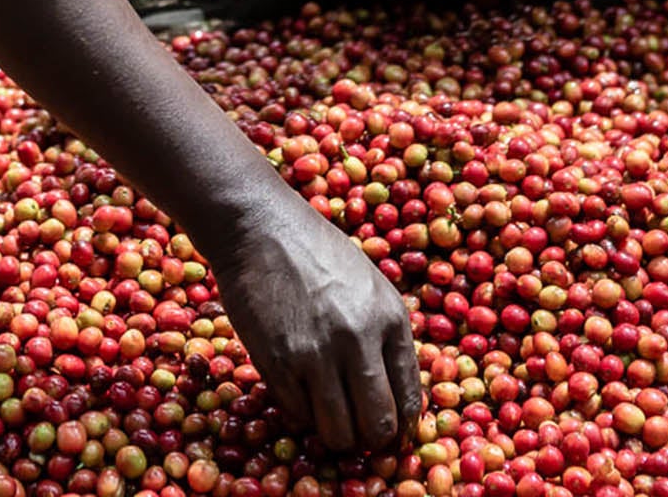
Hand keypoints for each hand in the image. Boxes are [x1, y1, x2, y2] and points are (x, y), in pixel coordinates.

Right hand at [202, 193, 421, 452]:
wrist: (260, 227)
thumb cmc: (317, 252)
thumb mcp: (369, 286)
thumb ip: (384, 335)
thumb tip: (392, 395)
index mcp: (390, 318)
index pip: (407, 398)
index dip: (400, 427)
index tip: (391, 436)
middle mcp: (359, 339)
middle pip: (377, 424)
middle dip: (371, 440)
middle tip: (360, 437)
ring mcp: (316, 354)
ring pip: (338, 432)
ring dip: (336, 435)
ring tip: (330, 421)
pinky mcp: (278, 362)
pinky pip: (298, 414)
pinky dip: (302, 413)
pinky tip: (300, 393)